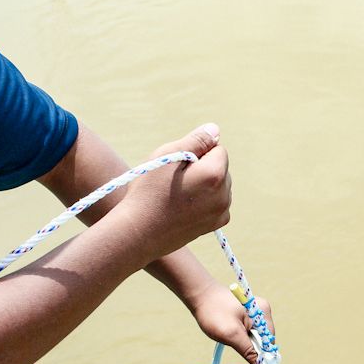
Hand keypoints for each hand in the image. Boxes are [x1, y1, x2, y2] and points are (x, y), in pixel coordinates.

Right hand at [116, 123, 231, 261]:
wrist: (138, 233)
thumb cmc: (148, 192)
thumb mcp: (168, 156)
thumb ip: (196, 140)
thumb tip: (215, 129)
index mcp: (214, 174)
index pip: (217, 148)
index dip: (196, 152)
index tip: (178, 166)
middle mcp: (224, 195)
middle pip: (220, 167)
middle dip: (203, 168)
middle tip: (174, 181)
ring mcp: (221, 212)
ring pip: (218, 185)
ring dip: (204, 184)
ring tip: (176, 195)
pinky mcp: (214, 225)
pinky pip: (216, 202)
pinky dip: (205, 200)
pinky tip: (183, 206)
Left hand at [184, 280, 273, 363]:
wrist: (200, 295)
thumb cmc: (213, 311)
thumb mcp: (231, 334)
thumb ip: (248, 350)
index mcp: (263, 312)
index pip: (269, 341)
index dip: (261, 353)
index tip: (249, 359)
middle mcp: (262, 310)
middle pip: (262, 339)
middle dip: (249, 345)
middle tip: (233, 340)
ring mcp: (255, 312)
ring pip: (254, 337)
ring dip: (242, 340)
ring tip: (229, 333)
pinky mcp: (247, 314)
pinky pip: (248, 331)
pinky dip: (239, 335)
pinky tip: (228, 330)